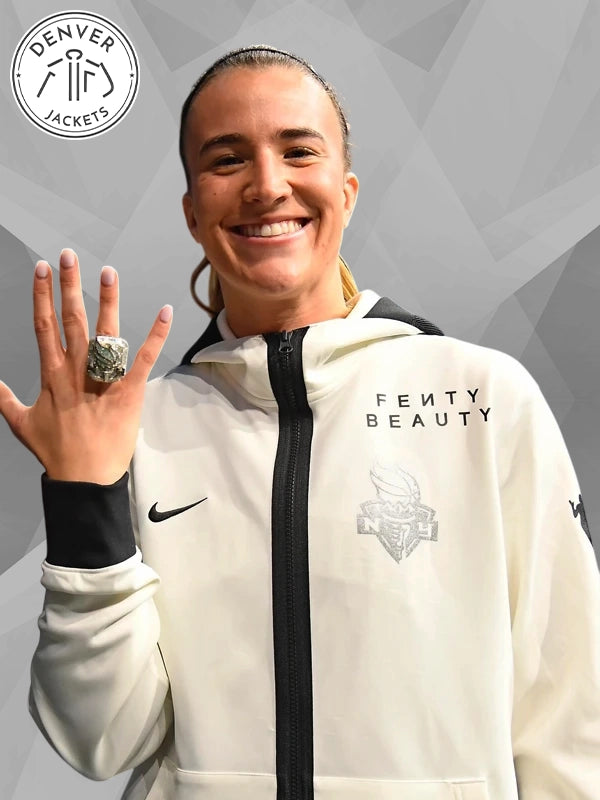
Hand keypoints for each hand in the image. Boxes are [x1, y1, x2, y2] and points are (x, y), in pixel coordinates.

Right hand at [0, 249, 172, 483]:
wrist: (83, 478)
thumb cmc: (55, 452)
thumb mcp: (22, 424)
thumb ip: (4, 399)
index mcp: (51, 375)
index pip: (44, 325)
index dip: (42, 295)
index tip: (42, 269)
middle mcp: (76, 371)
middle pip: (71, 320)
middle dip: (69, 286)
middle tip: (69, 256)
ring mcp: (103, 380)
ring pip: (104, 333)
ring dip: (107, 301)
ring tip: (107, 271)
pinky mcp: (129, 392)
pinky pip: (143, 359)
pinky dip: (156, 335)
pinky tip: (165, 312)